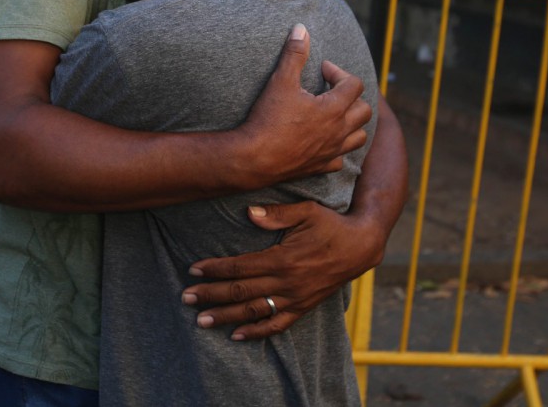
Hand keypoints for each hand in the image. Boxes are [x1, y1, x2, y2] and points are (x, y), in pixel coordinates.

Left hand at [180, 200, 382, 340]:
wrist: (361, 246)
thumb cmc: (330, 224)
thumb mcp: (306, 211)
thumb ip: (276, 214)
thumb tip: (248, 213)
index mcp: (283, 258)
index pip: (240, 267)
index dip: (215, 269)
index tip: (193, 271)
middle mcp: (286, 282)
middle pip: (240, 292)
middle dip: (211, 295)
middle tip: (186, 297)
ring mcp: (295, 297)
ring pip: (254, 312)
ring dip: (226, 317)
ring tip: (202, 321)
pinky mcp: (303, 307)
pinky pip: (277, 324)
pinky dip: (256, 332)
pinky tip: (237, 335)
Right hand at [238, 24, 370, 184]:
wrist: (254, 158)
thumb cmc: (269, 119)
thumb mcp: (280, 81)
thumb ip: (294, 54)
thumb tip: (301, 29)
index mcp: (334, 108)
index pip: (354, 84)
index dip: (338, 72)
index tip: (322, 70)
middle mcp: (339, 131)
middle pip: (364, 110)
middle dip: (351, 97)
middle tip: (330, 92)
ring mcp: (332, 151)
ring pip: (359, 137)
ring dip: (352, 124)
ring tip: (334, 116)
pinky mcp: (321, 166)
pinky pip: (340, 159)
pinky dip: (337, 149)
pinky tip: (323, 142)